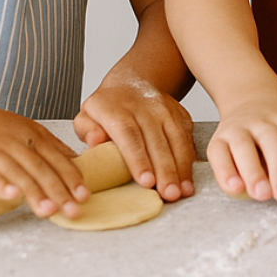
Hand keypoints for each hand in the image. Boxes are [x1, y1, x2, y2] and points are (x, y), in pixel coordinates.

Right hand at [0, 101, 89, 218]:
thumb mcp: (25, 130)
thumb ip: (49, 146)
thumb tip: (77, 162)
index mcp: (32, 135)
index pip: (56, 158)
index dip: (71, 177)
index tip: (85, 195)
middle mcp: (15, 142)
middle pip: (41, 168)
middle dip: (59, 190)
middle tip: (73, 210)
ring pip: (17, 173)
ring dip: (34, 192)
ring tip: (49, 211)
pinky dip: (0, 185)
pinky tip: (12, 197)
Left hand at [75, 76, 197, 201]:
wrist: (132, 82)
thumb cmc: (108, 109)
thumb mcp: (87, 116)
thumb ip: (87, 130)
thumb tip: (94, 142)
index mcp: (117, 109)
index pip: (129, 135)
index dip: (139, 159)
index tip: (146, 181)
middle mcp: (145, 108)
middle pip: (157, 141)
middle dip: (165, 170)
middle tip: (169, 194)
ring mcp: (166, 110)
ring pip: (176, 140)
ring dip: (181, 168)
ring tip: (183, 192)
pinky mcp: (180, 115)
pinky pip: (187, 139)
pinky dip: (189, 161)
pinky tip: (189, 180)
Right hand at [206, 94, 276, 201]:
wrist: (249, 99)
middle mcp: (261, 122)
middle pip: (272, 142)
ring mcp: (237, 130)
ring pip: (243, 147)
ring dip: (253, 172)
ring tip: (262, 194)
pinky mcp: (217, 141)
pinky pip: (218, 155)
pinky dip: (224, 172)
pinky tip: (234, 188)